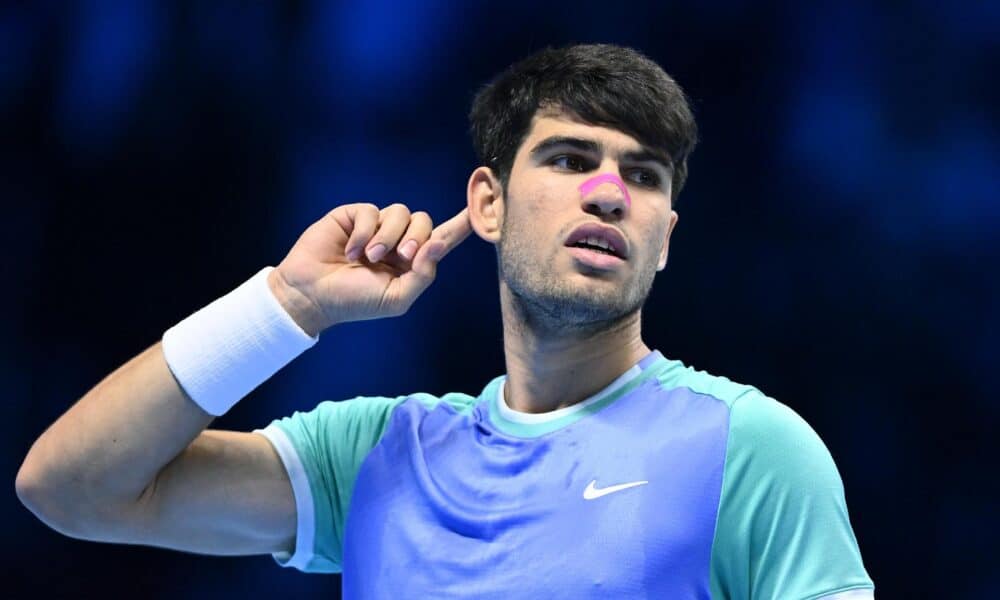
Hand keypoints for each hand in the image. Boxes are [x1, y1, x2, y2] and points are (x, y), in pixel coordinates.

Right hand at [267, 203, 471, 336]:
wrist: (313, 294)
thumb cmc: (355, 302)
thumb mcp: (397, 298)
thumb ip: (423, 274)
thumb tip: (438, 244)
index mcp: (412, 261)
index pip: (443, 238)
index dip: (463, 223)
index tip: (483, 205)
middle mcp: (398, 240)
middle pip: (424, 221)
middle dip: (415, 238)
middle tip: (398, 257)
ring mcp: (377, 226)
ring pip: (400, 213)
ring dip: (386, 237)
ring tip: (367, 258)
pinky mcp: (355, 215)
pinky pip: (372, 211)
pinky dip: (364, 233)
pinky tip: (350, 250)